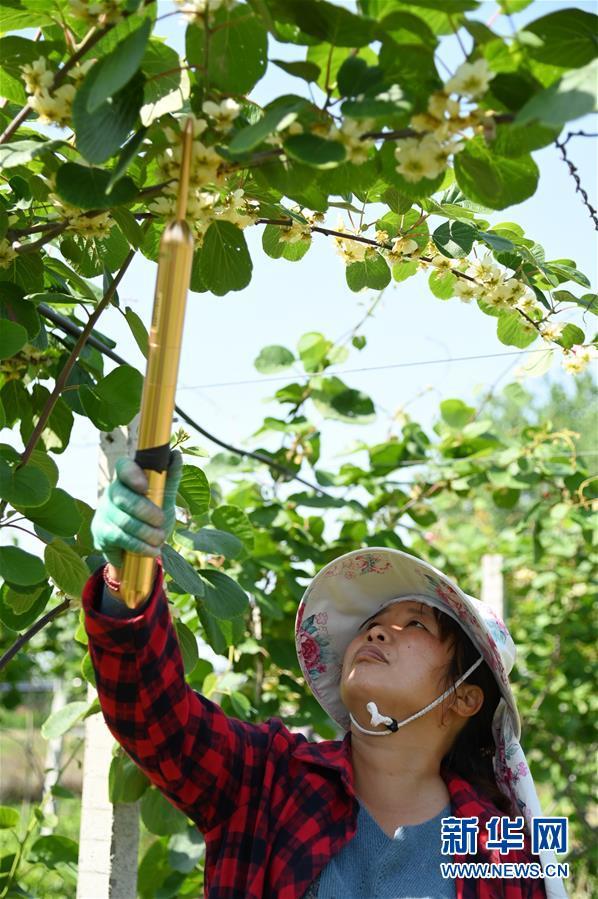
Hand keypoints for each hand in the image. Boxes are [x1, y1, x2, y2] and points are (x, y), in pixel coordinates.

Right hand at [91, 449, 182, 569]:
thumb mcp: (165, 496)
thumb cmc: (152, 512)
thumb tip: (176, 455)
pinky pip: (121, 538)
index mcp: (128, 478)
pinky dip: (140, 546)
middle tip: (161, 520)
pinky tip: (152, 550)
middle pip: (123, 497)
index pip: (124, 466)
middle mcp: (112, 491)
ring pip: (124, 521)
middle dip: (146, 511)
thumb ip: (170, 477)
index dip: (132, 474)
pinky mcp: (101, 532)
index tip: (144, 487)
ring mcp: (104, 512)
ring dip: (147, 532)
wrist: (140, 543)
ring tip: (160, 539)